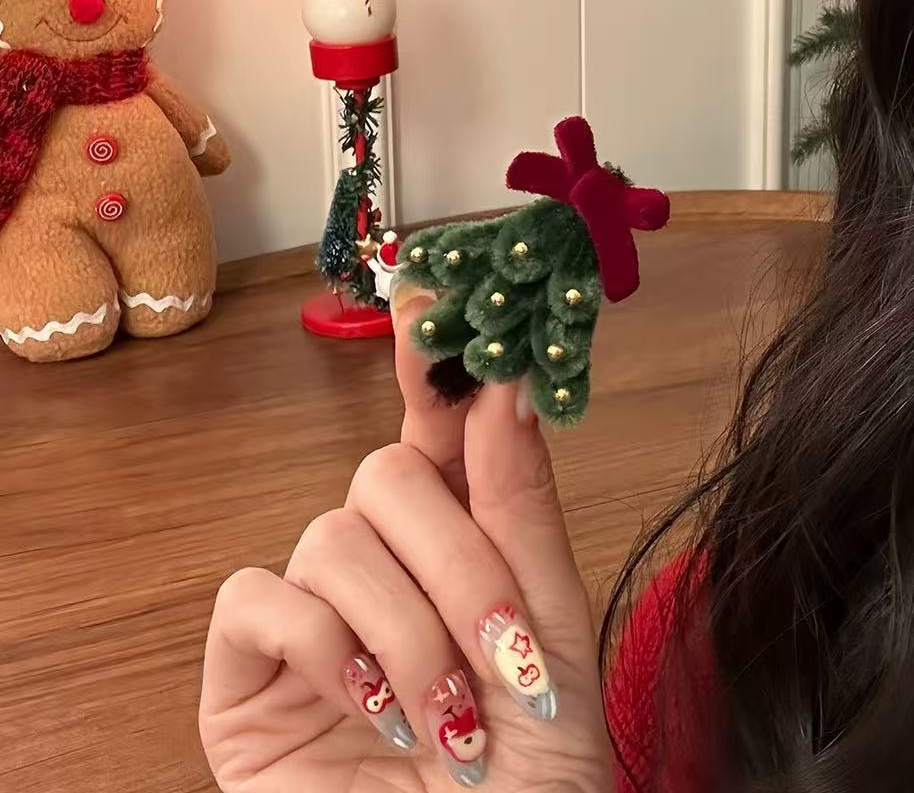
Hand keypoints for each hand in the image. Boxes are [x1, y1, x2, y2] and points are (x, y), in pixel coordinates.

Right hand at [198, 280, 613, 791]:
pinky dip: (329, 651)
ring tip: (446, 715)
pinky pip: (261, 598)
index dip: (431, 357)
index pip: (436, 427)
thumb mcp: (553, 631)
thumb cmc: (532, 768)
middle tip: (507, 651)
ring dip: (408, 628)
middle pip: (385, 475)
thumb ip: (521, 506)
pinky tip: (372, 710)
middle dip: (460, 560)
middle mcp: (379, 564)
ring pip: (331, 536)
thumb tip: (503, 381)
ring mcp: (309, 617)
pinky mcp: (246, 674)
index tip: (434, 283)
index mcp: (459, 541)